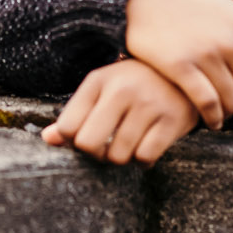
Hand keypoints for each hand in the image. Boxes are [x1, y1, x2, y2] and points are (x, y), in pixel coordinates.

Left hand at [44, 58, 201, 164]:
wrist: (185, 72)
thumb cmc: (134, 85)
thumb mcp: (102, 91)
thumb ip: (74, 114)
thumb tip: (48, 139)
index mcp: (99, 80)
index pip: (68, 127)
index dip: (73, 140)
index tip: (87, 135)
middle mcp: (122, 89)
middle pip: (88, 144)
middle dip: (95, 153)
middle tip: (106, 146)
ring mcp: (149, 104)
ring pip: (118, 156)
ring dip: (122, 157)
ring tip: (129, 143)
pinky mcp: (172, 120)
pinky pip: (145, 157)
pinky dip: (144, 159)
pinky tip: (147, 145)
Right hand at [123, 0, 232, 127]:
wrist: (146, 0)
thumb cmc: (192, 9)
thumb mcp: (231, 11)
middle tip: (231, 104)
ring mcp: (207, 54)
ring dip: (227, 114)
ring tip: (219, 113)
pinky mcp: (182, 66)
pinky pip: (208, 104)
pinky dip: (212, 119)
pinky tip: (209, 121)